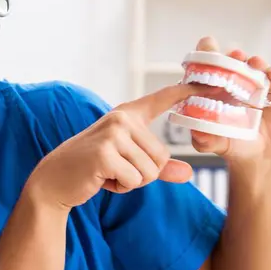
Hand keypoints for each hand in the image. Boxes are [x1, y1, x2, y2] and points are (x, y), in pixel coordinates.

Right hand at [24, 83, 204, 209]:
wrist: (55, 180)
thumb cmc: (93, 168)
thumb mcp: (128, 163)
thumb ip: (159, 167)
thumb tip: (189, 175)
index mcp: (128, 114)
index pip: (162, 98)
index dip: (188, 91)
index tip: (215, 82)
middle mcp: (121, 118)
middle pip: (162, 157)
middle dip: (143, 173)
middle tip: (116, 169)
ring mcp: (113, 134)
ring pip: (151, 170)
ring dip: (132, 181)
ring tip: (109, 173)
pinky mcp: (106, 153)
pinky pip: (135, 179)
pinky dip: (121, 187)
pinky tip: (103, 179)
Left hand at [189, 37, 270, 163]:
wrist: (260, 155)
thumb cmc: (232, 143)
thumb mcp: (214, 144)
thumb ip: (204, 140)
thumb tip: (196, 133)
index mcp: (213, 87)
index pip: (206, 65)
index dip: (204, 58)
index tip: (204, 57)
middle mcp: (233, 80)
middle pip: (230, 59)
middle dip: (230, 54)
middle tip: (233, 56)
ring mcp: (255, 82)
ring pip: (254, 63)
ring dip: (254, 60)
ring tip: (254, 63)